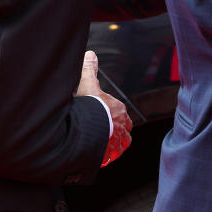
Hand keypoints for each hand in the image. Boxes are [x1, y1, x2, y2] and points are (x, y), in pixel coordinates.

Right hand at [76, 51, 131, 165]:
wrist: (88, 126)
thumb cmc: (89, 105)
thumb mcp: (87, 83)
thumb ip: (89, 69)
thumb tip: (90, 54)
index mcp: (117, 108)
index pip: (120, 111)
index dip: (112, 113)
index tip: (105, 115)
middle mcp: (121, 125)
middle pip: (123, 128)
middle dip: (117, 129)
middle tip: (106, 131)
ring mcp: (117, 139)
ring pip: (121, 143)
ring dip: (115, 144)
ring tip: (107, 146)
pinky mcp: (111, 152)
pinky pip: (112, 155)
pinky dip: (107, 156)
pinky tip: (101, 157)